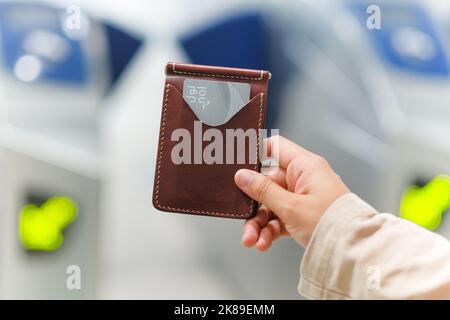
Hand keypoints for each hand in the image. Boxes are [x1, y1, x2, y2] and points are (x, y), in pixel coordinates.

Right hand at [234, 135, 348, 249]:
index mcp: (304, 166)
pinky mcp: (303, 215)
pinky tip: (263, 243)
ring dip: (259, 223)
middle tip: (243, 220)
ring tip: (252, 241)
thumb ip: (264, 190)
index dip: (256, 154)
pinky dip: (270, 231)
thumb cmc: (332, 223)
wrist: (354, 250)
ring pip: (272, 205)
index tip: (238, 166)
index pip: (275, 148)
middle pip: (267, 184)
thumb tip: (242, 175)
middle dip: (254, 205)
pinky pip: (280, 218)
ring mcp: (303, 198)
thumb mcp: (291, 207)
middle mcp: (303, 179)